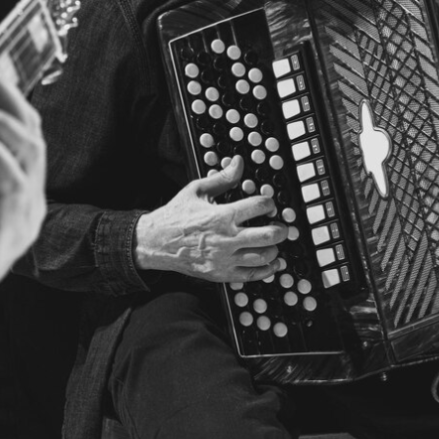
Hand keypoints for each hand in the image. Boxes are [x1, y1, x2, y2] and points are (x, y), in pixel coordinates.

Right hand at [134, 156, 284, 282]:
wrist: (156, 242)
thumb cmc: (176, 216)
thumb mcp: (196, 190)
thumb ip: (221, 178)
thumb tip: (237, 163)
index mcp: (222, 215)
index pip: (260, 206)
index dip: (270, 203)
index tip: (268, 205)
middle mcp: (226, 239)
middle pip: (269, 235)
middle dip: (281, 229)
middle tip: (281, 226)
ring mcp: (224, 259)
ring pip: (263, 257)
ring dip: (275, 249)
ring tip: (274, 244)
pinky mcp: (221, 274)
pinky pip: (251, 275)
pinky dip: (267, 270)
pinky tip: (272, 263)